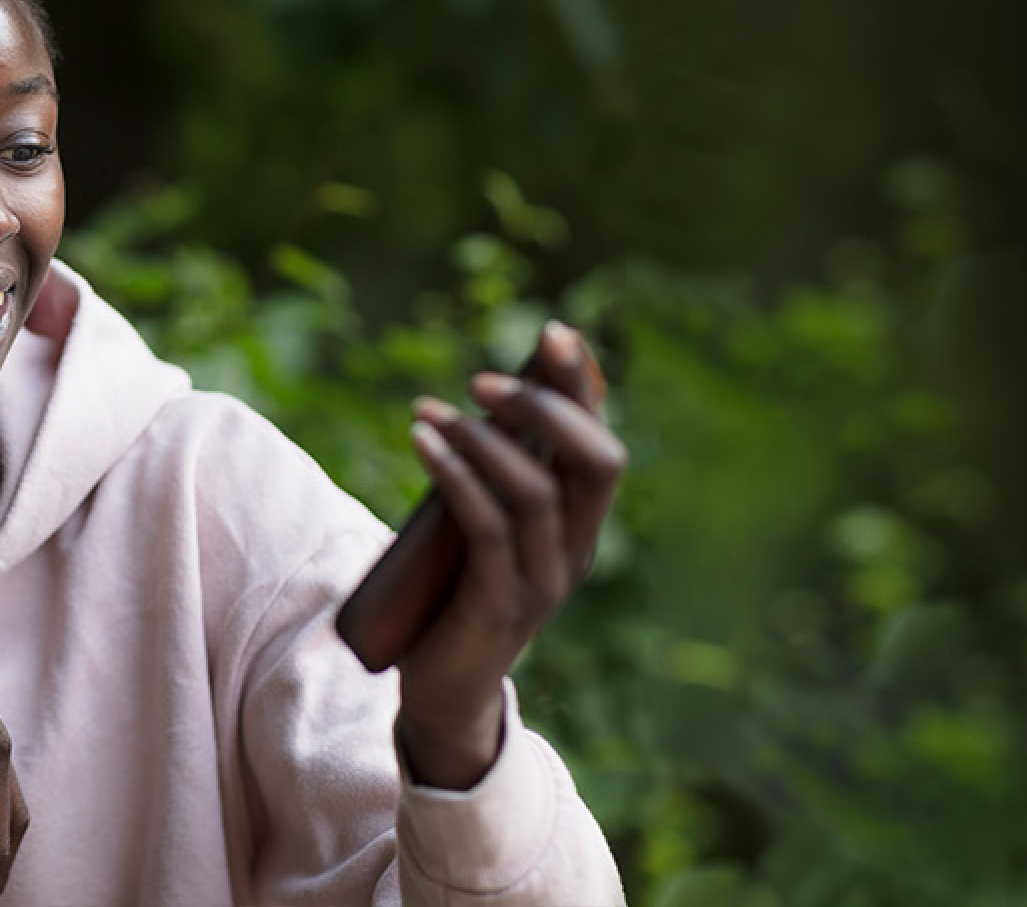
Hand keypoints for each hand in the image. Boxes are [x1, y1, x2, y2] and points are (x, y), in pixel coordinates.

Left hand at [385, 321, 623, 789]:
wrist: (444, 694)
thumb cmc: (457, 597)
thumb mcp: (483, 527)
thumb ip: (493, 477)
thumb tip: (486, 399)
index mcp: (582, 526)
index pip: (601, 443)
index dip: (584, 386)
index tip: (553, 333)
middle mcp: (577, 550)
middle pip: (595, 460)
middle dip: (547, 406)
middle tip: (482, 380)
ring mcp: (545, 580)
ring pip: (535, 490)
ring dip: (481, 439)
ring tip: (427, 410)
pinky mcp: (502, 604)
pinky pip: (489, 528)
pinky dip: (457, 476)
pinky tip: (425, 442)